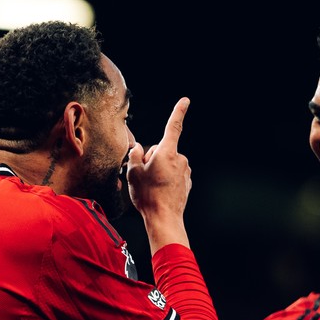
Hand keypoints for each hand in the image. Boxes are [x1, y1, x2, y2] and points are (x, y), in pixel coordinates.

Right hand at [126, 98, 191, 250]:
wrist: (164, 219)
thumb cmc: (148, 196)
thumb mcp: (133, 172)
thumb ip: (135, 156)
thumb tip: (138, 149)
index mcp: (167, 153)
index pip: (173, 127)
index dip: (178, 112)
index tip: (185, 101)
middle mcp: (180, 159)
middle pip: (161, 150)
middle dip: (152, 159)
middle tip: (144, 176)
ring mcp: (185, 171)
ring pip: (167, 164)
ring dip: (158, 170)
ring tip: (151, 186)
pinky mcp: (186, 182)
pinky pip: (173, 175)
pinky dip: (165, 180)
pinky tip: (159, 191)